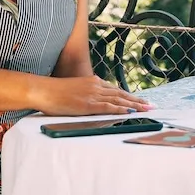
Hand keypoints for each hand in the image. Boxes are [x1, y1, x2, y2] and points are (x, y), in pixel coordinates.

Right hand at [33, 76, 153, 115]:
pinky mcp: (89, 104)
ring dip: (135, 105)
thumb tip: (89, 103)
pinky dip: (121, 110)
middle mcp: (96, 86)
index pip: (115, 90)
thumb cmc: (54, 93)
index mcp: (93, 82)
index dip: (129, 96)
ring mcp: (93, 95)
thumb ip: (84, 95)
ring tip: (147, 109)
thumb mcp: (73, 91)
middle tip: (151, 105)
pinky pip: (109, 107)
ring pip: (119, 100)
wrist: (43, 90)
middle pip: (121, 94)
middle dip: (137, 100)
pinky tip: (131, 112)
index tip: (140, 100)